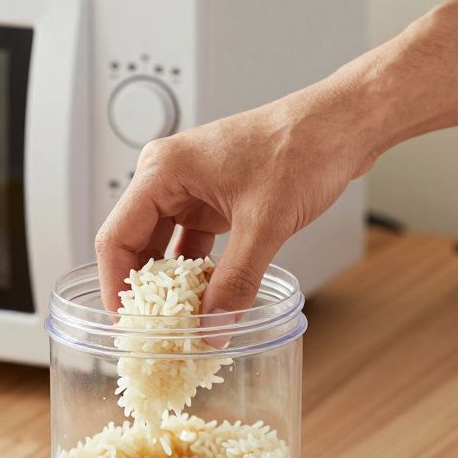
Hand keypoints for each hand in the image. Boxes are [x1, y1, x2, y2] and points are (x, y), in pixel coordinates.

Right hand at [95, 83, 377, 312]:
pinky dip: (196, 271)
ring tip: (180, 322)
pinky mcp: (212, 197)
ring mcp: (189, 187)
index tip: (126, 325)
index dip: (116, 287)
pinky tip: (206, 298)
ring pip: (163, 246)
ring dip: (172, 283)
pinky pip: (190, 242)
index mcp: (163, 171)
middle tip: (154, 331)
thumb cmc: (303, 147)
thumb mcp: (265, 225)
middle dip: (144, 290)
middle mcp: (168, 176)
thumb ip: (235, 282)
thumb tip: (213, 328)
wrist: (341, 125)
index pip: (116, 238)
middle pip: (135, 244)